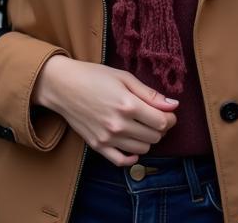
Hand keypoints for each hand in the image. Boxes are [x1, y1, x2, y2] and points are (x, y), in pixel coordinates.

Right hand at [33, 56, 177, 165]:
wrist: (63, 86)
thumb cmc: (94, 76)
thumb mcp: (124, 77)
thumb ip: (150, 93)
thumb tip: (174, 105)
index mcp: (128, 105)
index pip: (162, 122)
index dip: (170, 117)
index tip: (168, 111)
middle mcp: (119, 125)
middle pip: (154, 137)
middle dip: (160, 127)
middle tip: (155, 116)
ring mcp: (108, 138)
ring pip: (142, 149)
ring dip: (147, 139)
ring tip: (141, 125)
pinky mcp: (97, 146)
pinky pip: (122, 161)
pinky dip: (132, 156)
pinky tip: (132, 145)